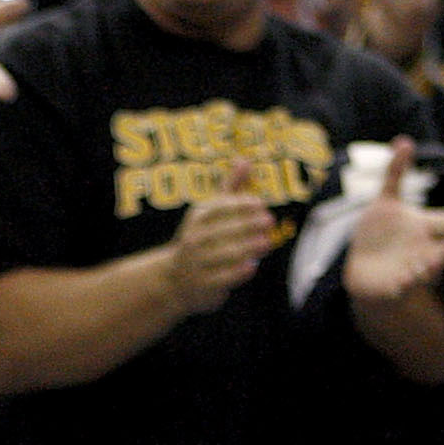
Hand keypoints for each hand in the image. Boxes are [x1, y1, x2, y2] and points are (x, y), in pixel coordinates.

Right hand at [162, 192, 278, 314]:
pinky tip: (251, 266)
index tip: (259, 203)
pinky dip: (236, 273)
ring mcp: (196, 263)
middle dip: (246, 225)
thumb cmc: (202, 238)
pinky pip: (221, 278)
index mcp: (197, 218)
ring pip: (223, 254)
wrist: (174, 279)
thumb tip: (244, 159)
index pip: (217, 208)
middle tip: (269, 221)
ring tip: (267, 242)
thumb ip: (230, 187)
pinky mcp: (202, 285)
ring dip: (247, 247)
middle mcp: (193, 239)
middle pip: (222, 230)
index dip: (238, 204)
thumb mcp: (211, 212)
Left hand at [343, 136, 443, 304]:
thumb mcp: (385, 202)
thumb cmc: (379, 233)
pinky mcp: (395, 285)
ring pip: (430, 266)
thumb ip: (395, 173)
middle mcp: (426, 248)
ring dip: (437, 262)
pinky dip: (406, 282)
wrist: (361, 268)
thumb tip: (404, 141)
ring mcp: (412, 267)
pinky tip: (406, 280)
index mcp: (427, 226)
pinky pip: (404, 285)